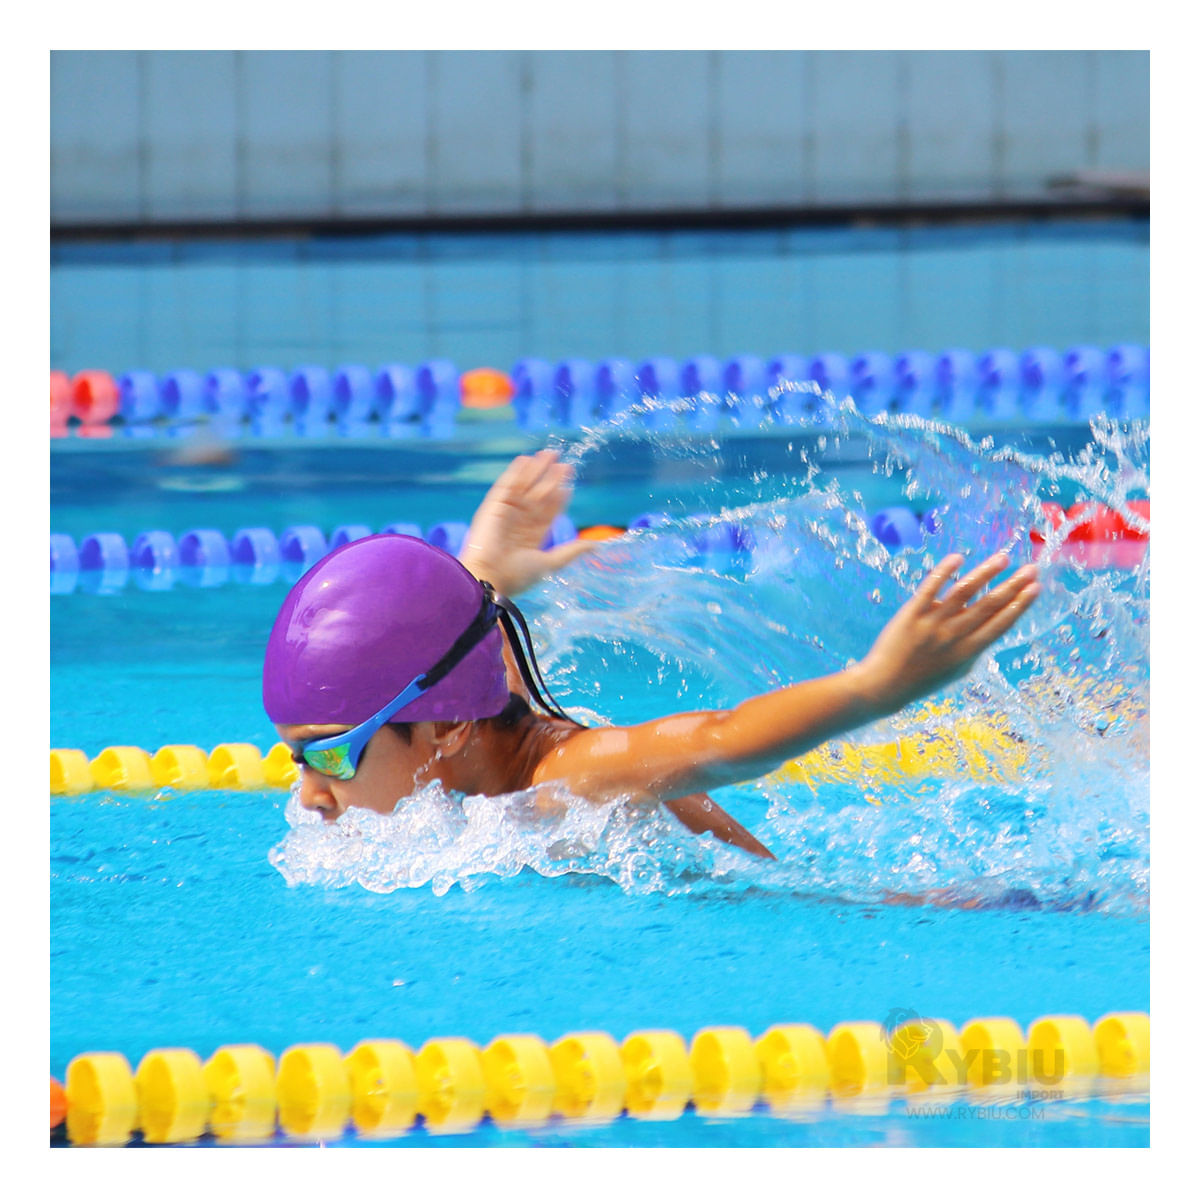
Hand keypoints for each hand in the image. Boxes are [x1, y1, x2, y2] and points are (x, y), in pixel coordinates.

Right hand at [458, 449, 593, 595]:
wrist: (490, 576)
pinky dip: (515, 473)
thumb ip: (571, 551)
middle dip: (550, 478)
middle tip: (563, 462)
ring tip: (548, 454)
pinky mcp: (493, 506)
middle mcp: (519, 522)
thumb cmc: (518, 574)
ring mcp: (506, 512)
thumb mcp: (550, 562)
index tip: (569, 480)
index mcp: (532, 536)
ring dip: (535, 470)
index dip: (559, 495)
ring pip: (524, 487)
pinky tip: (525, 460)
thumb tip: (596, 546)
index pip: (548, 510)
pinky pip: (505, 485)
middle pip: (538, 495)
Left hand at [853, 552, 1039, 715]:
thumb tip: (990, 624)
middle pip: (989, 606)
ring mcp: (932, 624)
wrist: (885, 685)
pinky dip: (944, 571)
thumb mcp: (957, 670)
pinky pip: (930, 588)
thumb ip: (974, 648)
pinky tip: (958, 557)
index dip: (1020, 605)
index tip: (1036, 588)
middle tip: (1031, 569)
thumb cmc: (923, 678)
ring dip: (986, 573)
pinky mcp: (911, 614)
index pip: (1001, 624)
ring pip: (964, 592)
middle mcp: (954, 636)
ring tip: (1003, 558)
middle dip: (1013, 586)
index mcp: (969, 651)